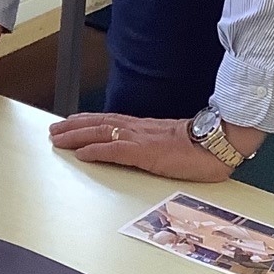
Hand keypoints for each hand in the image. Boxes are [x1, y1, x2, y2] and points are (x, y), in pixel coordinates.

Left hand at [47, 112, 241, 183]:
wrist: (219, 144)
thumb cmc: (203, 148)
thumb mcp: (173, 144)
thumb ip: (156, 145)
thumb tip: (146, 151)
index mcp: (145, 127)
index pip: (110, 121)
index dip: (87, 122)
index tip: (70, 123)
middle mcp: (139, 129)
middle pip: (99, 123)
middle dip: (73, 126)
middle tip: (53, 130)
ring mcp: (141, 139)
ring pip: (100, 132)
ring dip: (76, 135)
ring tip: (58, 138)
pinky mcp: (145, 153)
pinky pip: (114, 150)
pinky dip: (95, 150)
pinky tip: (80, 153)